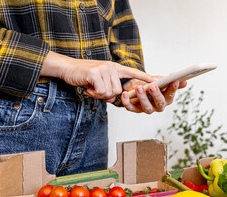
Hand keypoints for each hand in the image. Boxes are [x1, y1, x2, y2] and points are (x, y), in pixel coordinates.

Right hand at [40, 51, 154, 101]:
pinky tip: (87, 87)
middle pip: (119, 91)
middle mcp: (112, 67)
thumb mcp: (99, 83)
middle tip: (95, 89)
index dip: (146, 78)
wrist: (67, 68)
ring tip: (90, 86)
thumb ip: (108, 90)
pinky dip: (93, 93)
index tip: (159, 81)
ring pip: (111, 92)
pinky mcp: (97, 73)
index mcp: (115, 68)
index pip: (134, 72)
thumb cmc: (84, 76)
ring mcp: (105, 68)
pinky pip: (102, 92)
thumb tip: (112, 99)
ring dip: (99, 94)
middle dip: (106, 95)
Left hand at [121, 79, 186, 113]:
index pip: (171, 95)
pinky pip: (131, 108)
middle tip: (152, 86)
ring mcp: (147, 109)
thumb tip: (185, 82)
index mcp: (166, 99)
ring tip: (138, 88)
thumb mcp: (162, 81)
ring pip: (146, 107)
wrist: (138, 86)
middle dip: (156, 95)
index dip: (173, 89)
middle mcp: (158, 106)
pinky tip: (125, 94)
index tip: (174, 81)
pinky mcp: (136, 109)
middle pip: (159, 103)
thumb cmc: (152, 84)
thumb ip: (171, 81)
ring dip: (142, 98)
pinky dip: (127, 102)